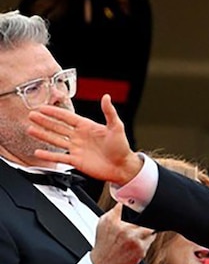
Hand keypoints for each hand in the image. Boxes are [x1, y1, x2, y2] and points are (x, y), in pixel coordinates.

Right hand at [27, 94, 142, 184]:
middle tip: (32, 115)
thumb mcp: (116, 127)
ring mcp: (77, 148)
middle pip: (58, 127)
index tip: (42, 107)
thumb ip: (109, 112)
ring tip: (30, 129)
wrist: (123, 167)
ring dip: (43, 135)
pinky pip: (59, 157)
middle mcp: (80, 136)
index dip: (54, 112)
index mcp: (87, 127)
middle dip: (44, 121)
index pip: (67, 117)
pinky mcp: (76, 160)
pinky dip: (48, 155)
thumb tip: (106, 97)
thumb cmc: (122, 148)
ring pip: (56, 140)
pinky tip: (38, 152)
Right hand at [91, 203, 154, 263]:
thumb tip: (127, 199)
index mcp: (113, 220)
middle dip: (146, 214)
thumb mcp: (104, 223)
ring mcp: (134, 239)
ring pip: (150, 226)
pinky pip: (152, 237)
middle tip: (145, 215)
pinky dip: (148, 236)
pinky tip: (139, 239)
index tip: (142, 199)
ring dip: (148, 226)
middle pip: (144, 214)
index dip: (137, 200)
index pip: (129, 203)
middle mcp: (124, 228)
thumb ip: (116, 211)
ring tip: (140, 229)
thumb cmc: (104, 243)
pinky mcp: (141, 248)